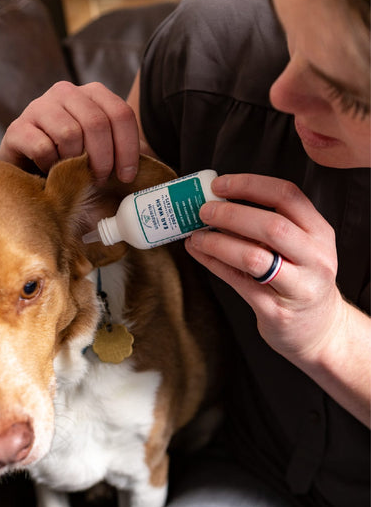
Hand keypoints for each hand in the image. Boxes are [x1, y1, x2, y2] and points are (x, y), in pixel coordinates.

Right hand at [0, 81, 140, 183]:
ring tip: (74, 175)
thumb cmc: (74, 163)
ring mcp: (39, 107)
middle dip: (103, 159)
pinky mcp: (17, 128)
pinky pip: (43, 146)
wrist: (30, 170)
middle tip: (100, 180)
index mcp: (93, 94)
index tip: (126, 176)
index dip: (129, 149)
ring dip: (76, 163)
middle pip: (97, 123)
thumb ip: (125, 154)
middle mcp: (66, 92)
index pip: (121, 114)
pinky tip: (50, 171)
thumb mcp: (104, 153)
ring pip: (69, 133)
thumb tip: (160, 172)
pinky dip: (51, 166)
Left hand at [185, 173, 343, 360]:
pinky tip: (198, 252)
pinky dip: (213, 263)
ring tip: (195, 236)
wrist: (319, 330)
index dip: (249, 185)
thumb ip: (267, 224)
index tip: (219, 185)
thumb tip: (217, 203)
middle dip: (230, 214)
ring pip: (253, 257)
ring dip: (217, 242)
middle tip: (203, 211)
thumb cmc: (300, 279)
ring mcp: (299, 286)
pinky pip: (238, 282)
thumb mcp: (298, 247)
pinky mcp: (276, 310)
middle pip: (271, 225)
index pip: (287, 195)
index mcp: (319, 232)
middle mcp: (315, 257)